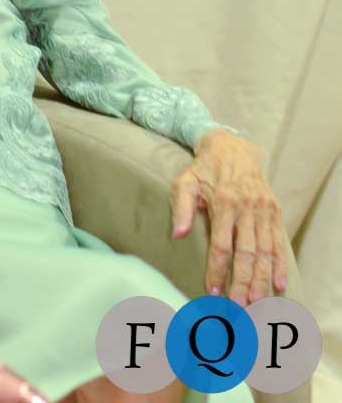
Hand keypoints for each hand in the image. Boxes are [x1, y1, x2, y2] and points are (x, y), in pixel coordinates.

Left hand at [169, 128, 286, 304]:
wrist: (232, 148)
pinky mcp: (274, 211)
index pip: (221, 245)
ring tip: (255, 302)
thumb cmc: (204, 169)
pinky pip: (278, 242)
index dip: (218, 270)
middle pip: (246, 253)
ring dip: (261, 279)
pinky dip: (279, 265)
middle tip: (238, 307)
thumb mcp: (185, 181)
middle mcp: (246, 208)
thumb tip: (176, 235)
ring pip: (264, 251)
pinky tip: (278, 285)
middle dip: (241, 282)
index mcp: (223, 203)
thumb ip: (181, 208)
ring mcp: (263, 210)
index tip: (213, 292)